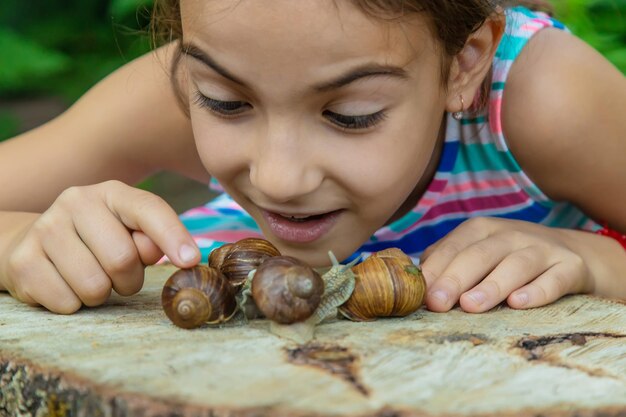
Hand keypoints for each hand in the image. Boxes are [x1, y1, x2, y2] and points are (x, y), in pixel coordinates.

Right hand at [0, 180, 199, 312]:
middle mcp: (76, 202)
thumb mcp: (128, 233)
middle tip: (121, 278)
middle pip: (122, 259)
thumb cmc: (97, 241)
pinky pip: (67, 303)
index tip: (190, 261)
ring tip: (91, 278)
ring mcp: (45, 229)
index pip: (149, 210)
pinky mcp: (22, 261)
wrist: (31, 243)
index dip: (173, 236)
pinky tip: (65, 284)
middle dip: (129, 281)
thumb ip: (152, 241)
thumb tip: (179, 254)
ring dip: (101, 295)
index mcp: (111, 193)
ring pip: (94, 286)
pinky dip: (74, 304)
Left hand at [420, 217, 593, 312]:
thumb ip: (447, 263)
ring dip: (491, 286)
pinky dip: (536, 291)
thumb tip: (416, 282)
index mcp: (482, 229)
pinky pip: (553, 280)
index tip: (421, 294)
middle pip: (480, 254)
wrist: (575, 255)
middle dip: (455, 278)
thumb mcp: (478, 253)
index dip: (436, 269)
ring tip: (471, 305)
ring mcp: (543, 249)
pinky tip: (518, 303)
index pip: (454, 246)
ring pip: (515, 265)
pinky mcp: (570, 267)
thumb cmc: (510, 260)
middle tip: (437, 302)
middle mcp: (511, 234)